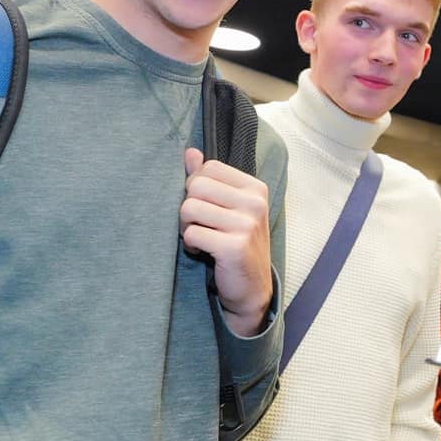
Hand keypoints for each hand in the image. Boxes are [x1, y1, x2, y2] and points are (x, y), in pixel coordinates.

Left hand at [180, 147, 273, 334]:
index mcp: (255, 188)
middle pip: (195, 186)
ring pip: (189, 208)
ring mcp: (246, 225)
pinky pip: (191, 234)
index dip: (196, 187)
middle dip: (187, 207)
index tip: (206, 207)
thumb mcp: (229, 208)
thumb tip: (190, 152)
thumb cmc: (237, 244)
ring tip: (200, 238)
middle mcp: (254, 203)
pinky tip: (203, 251)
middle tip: (198, 224)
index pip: (208, 168)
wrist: (252, 289)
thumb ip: (210, 179)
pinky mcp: (234, 247)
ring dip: (186, 227)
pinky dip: (191, 244)